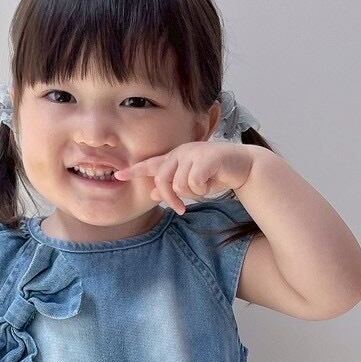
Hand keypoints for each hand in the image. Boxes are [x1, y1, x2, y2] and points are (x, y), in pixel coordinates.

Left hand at [112, 141, 257, 213]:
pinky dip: (203, 190)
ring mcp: (193, 153)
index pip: (150, 164)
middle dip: (170, 198)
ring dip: (192, 194)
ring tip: (204, 188)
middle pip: (162, 180)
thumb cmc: (215, 175)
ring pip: (179, 184)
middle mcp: (181, 152)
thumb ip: (172, 188)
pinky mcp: (206, 158)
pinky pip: (194, 183)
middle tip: (180, 209)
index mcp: (175, 158)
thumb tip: (152, 194)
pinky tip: (211, 184)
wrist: (242, 167)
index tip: (117, 175)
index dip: (134, 171)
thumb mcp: (191, 184)